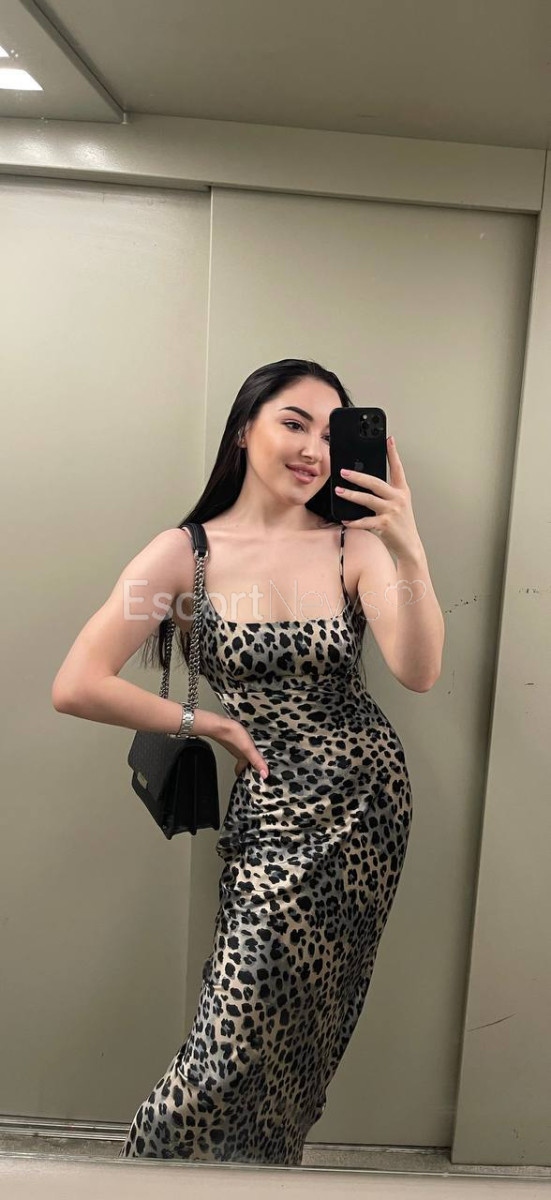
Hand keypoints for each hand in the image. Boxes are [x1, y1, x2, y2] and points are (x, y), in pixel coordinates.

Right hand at [212, 717, 269, 780]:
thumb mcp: (248, 749)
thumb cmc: (231, 735)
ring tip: (259, 751)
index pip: (241, 770)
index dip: (246, 775)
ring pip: (243, 752)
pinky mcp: (235, 736)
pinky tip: (252, 738)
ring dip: (250, 753)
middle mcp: (238, 752)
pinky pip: (242, 743)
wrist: (219, 723)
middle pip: (244, 762)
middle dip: (251, 764)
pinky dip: (247, 743)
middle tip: (259, 764)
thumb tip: (264, 775)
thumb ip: (257, 761)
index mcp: (241, 758)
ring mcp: (235, 744)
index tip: (254, 777)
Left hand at [335, 435, 420, 557]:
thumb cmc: (401, 524)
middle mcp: (398, 499)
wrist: (409, 545)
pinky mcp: (385, 524)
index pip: (398, 468)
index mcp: (402, 491)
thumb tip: (364, 484)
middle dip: (358, 476)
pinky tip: (345, 519)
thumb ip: (386, 494)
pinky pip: (365, 521)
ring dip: (351, 495)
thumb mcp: (398, 505)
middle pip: (376, 483)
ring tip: (340, 491)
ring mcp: (392, 511)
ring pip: (368, 499)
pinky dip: (354, 521)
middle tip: (344, 471)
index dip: (393, 453)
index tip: (389, 440)